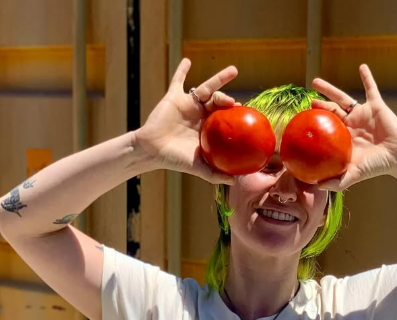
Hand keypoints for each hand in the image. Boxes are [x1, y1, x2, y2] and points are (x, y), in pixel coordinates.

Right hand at [136, 57, 240, 185]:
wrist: (152, 150)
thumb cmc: (174, 159)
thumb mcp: (198, 168)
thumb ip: (215, 174)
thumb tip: (236, 182)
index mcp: (207, 128)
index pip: (224, 118)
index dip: (235, 116)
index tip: (245, 115)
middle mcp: (199, 114)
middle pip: (218, 101)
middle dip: (229, 99)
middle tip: (238, 103)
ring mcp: (187, 104)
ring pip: (206, 88)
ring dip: (220, 79)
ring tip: (233, 71)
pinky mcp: (174, 97)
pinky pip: (178, 80)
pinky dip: (182, 70)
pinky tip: (187, 61)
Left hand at [310, 64, 396, 190]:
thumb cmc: (376, 166)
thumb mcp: (354, 174)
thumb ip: (337, 182)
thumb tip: (318, 186)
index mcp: (344, 138)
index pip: (326, 128)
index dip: (315, 124)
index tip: (301, 121)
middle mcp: (351, 124)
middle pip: (330, 111)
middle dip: (318, 105)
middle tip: (306, 100)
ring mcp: (362, 114)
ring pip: (343, 98)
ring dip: (329, 89)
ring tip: (315, 82)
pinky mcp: (376, 106)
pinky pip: (371, 88)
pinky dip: (367, 77)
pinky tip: (361, 67)